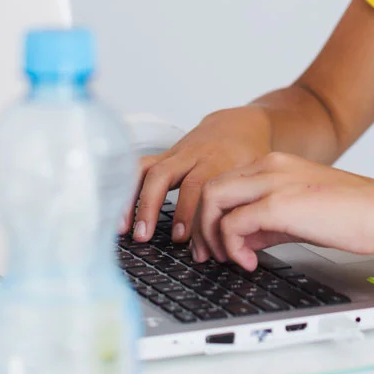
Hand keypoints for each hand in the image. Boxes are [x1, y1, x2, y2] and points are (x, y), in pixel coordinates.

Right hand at [121, 106, 272, 255]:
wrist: (241, 126)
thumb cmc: (248, 157)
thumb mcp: (253, 178)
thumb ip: (239, 206)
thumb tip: (227, 247)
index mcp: (218, 161)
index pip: (198, 187)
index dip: (187, 212)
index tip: (181, 238)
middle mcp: (193, 156)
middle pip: (165, 175)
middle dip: (151, 206)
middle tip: (144, 235)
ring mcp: (176, 154)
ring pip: (147, 170)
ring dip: (133, 200)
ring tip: (124, 229)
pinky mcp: (165, 155)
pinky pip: (141, 169)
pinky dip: (128, 190)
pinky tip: (121, 214)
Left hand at [194, 152, 373, 269]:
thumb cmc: (353, 214)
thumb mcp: (300, 213)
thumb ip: (267, 223)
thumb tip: (241, 242)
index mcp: (274, 164)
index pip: (223, 183)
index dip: (211, 215)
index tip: (215, 242)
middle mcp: (269, 166)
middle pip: (210, 188)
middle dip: (202, 226)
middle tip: (208, 255)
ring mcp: (272, 181)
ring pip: (213, 199)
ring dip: (211, 235)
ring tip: (226, 259)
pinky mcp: (278, 204)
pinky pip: (233, 224)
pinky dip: (231, 247)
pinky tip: (249, 263)